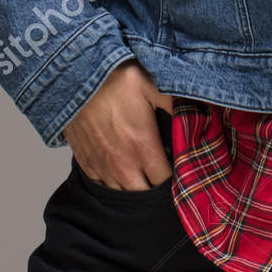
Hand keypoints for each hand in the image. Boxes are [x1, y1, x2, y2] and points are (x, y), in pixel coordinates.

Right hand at [62, 59, 174, 189]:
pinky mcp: (85, 162)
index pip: (166, 181)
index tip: (179, 169)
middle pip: (144, 194)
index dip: (175, 178)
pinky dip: (112, 181)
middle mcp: (123, 163)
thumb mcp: (152, 85)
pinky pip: (102, 184)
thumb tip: (198, 112)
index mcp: (143, 146)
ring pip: (122, 192)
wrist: (73, 77)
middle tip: (161, 173)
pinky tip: (119, 168)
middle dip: (156, 188)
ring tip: (142, 172)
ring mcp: (102, 165)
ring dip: (134, 186)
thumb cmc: (113, 79)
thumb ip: (175, 104)